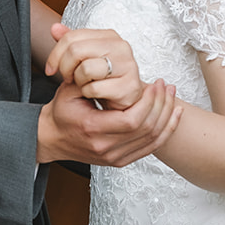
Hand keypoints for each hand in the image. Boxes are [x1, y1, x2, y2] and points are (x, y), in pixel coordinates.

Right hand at [36, 77, 181, 166]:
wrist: (51, 138)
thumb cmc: (60, 113)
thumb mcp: (69, 91)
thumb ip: (89, 78)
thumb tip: (110, 64)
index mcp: (93, 129)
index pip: (132, 120)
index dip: (148, 102)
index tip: (154, 85)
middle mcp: (105, 148)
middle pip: (146, 129)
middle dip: (161, 105)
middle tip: (166, 86)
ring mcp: (114, 157)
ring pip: (152, 140)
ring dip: (166, 117)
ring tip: (172, 97)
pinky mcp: (120, 160)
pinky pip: (149, 148)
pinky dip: (164, 132)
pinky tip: (172, 116)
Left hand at [45, 24, 144, 108]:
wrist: (125, 97)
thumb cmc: (104, 77)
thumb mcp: (86, 57)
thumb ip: (71, 42)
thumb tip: (54, 28)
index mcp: (109, 36)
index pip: (71, 37)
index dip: (55, 54)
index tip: (51, 69)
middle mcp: (120, 47)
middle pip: (76, 50)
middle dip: (65, 68)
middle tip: (68, 78)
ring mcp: (127, 66)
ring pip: (85, 69)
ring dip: (78, 81)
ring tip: (85, 84)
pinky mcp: (128, 86)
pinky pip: (94, 88)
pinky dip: (88, 93)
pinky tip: (94, 93)